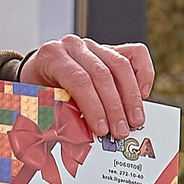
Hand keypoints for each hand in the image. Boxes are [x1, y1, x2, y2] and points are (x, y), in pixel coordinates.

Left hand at [19, 35, 154, 138]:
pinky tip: (143, 94)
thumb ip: (56, 114)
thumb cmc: (39, 89)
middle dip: (114, 107)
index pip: (79, 80)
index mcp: (52, 57)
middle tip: (121, 131)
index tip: (102, 129)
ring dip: (131, 97)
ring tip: (135, 120)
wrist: (39, 70)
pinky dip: (142, 74)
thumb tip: (79, 137)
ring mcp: (94, 45)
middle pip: (102, 74)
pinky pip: (134, 54)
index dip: (93, 106)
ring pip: (120, 66)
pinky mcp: (110, 48)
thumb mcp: (40, 102)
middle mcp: (74, 46)